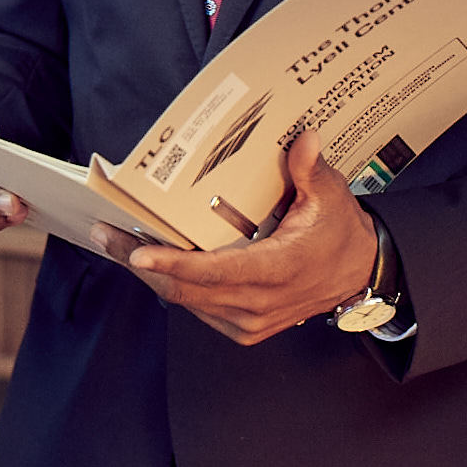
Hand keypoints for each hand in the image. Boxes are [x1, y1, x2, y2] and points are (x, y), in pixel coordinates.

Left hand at [96, 127, 376, 345]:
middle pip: (187, 290)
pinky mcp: (244, 327)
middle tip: (107, 235)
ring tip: (118, 244)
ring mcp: (250, 321)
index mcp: (279, 270)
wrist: (359, 274)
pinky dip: (174, 287)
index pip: (216, 272)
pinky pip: (199, 309)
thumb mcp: (331, 196)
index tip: (138, 253)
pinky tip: (152, 264)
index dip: (174, 264)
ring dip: (151, 276)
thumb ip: (310, 170)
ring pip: (187, 302)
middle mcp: (260, 303)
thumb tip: (302, 139)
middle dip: (141, 264)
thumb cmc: (339, 232)